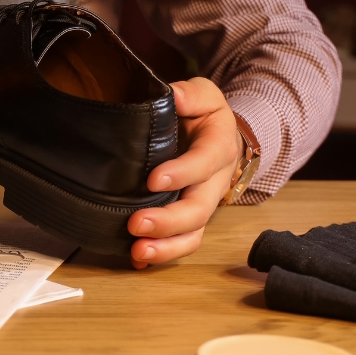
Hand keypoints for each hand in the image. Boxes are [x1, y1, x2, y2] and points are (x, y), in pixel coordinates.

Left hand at [126, 77, 241, 267]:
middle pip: (199, 209)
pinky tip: (137, 260)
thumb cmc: (204, 117)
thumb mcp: (203, 95)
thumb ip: (191, 94)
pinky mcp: (189, 220)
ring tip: (139, 251)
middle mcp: (214, 183)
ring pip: (193, 233)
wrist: (217, 138)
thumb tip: (173, 95)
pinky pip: (181, 242)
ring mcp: (202, 205)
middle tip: (137, 224)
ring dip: (167, 247)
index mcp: (218, 148)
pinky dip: (160, 254)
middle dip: (169, 221)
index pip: (205, 162)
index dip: (182, 173)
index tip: (153, 180)